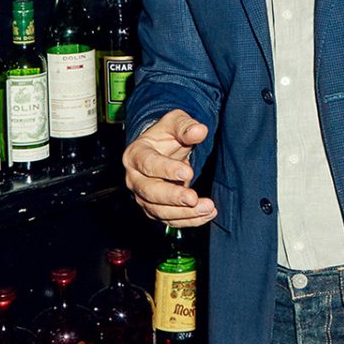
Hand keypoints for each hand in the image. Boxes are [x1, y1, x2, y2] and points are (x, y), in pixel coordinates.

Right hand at [122, 110, 216, 226]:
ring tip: (208, 208)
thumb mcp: (175, 122)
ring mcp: (143, 196)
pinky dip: (188, 220)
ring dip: (184, 213)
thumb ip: (186, 126)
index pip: (148, 164)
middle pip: (150, 192)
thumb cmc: (167, 135)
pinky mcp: (154, 209)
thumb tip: (199, 131)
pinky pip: (169, 220)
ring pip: (159, 211)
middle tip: (193, 198)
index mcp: (136, 154)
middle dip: (173, 197)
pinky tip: (207, 215)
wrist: (161, 150)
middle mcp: (135, 178)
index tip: (188, 173)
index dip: (167, 170)